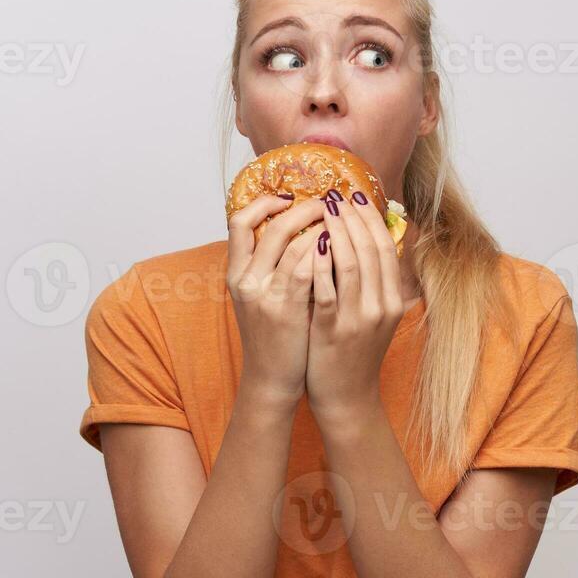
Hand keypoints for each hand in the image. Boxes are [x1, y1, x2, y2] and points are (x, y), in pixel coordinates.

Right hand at [225, 195, 326, 405]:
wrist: (272, 380)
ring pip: (292, 242)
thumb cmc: (275, 337)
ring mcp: (263, 295)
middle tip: (328, 204)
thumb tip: (298, 231)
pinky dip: (323, 252)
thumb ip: (271, 267)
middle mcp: (244, 280)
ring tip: (340, 221)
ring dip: (320, 226)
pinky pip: (305, 268)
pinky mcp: (285, 309)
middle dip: (304, 209)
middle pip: (271, 226)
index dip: (264, 203)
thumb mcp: (262, 297)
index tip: (289, 198)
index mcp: (236, 273)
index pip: (239, 222)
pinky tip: (340, 247)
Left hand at [306, 188, 407, 421]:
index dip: (370, 219)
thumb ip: (372, 283)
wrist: (346, 397)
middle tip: (336, 194)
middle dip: (353, 217)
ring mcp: (359, 319)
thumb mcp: (373, 317)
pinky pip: (328, 289)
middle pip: (371, 249)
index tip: (355, 196)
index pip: (385, 248)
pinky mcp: (334, 330)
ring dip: (336, 231)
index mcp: (392, 300)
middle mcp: (381, 307)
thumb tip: (365, 243)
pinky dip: (320, 263)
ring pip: (352, 263)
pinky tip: (309, 244)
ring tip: (322, 210)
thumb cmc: (353, 353)